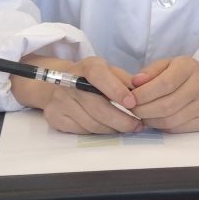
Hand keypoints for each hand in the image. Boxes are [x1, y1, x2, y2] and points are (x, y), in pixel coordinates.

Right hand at [11, 53, 139, 133]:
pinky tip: (109, 129)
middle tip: (138, 125)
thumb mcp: (109, 72)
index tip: (133, 104)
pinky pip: (82, 131)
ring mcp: (59, 101)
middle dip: (122, 120)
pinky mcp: (55, 117)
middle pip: (98, 107)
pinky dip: (99, 132)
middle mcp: (69, 82)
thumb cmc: (92, 79)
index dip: (116, 90)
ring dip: (113, 129)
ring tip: (127, 128)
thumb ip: (125, 80)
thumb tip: (143, 91)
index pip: (99, 76)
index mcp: (86, 67)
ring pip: (92, 123)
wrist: (56, 85)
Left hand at [129, 55, 198, 132]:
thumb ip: (150, 72)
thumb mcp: (168, 64)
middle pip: (166, 105)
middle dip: (143, 111)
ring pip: (170, 120)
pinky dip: (162, 127)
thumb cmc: (186, 74)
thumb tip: (135, 83)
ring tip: (142, 115)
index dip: (143, 94)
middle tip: (132, 110)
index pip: (164, 84)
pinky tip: (156, 120)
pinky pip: (178, 129)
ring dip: (151, 121)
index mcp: (189, 67)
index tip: (130, 99)